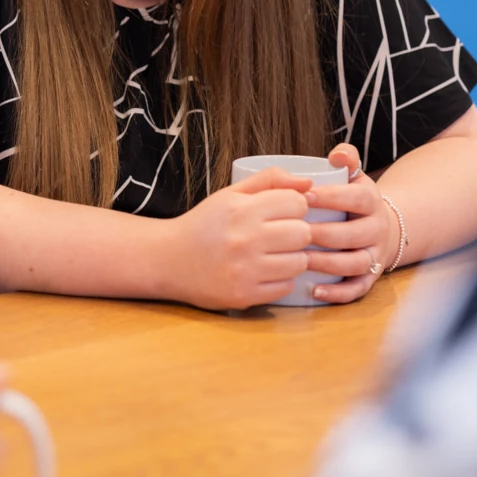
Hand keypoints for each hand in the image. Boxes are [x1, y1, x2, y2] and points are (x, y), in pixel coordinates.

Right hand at [165, 166, 313, 309]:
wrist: (168, 259)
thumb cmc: (203, 224)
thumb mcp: (230, 195)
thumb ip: (269, 181)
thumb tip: (308, 182)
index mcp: (241, 209)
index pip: (297, 203)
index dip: (294, 207)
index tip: (282, 213)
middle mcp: (244, 239)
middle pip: (303, 233)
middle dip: (297, 233)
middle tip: (281, 236)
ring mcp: (245, 270)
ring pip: (299, 262)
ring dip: (291, 258)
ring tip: (272, 255)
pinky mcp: (244, 295)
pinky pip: (286, 287)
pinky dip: (280, 280)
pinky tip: (263, 272)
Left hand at [304, 143, 395, 304]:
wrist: (381, 228)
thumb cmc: (353, 200)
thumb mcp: (354, 177)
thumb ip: (347, 159)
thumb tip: (336, 154)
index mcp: (371, 201)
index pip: (355, 198)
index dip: (331, 197)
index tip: (304, 197)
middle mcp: (376, 229)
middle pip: (352, 234)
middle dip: (322, 233)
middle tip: (293, 232)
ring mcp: (374, 256)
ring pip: (354, 263)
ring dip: (326, 264)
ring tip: (299, 259)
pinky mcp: (370, 278)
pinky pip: (356, 289)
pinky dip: (337, 293)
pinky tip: (313, 291)